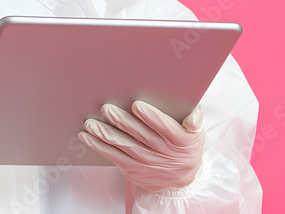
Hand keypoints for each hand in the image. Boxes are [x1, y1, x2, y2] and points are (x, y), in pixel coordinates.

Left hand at [77, 101, 203, 193]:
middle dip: (123, 122)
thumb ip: (194, 122)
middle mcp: (164, 154)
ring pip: (125, 147)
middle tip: (107, 109)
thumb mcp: (196, 135)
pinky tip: (88, 137)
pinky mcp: (134, 170)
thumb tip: (195, 113)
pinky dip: (100, 147)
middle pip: (142, 137)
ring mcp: (147, 163)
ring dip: (106, 135)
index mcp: (181, 141)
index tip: (137, 105)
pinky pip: (115, 157)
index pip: (166, 128)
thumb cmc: (185, 147)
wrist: (181, 180)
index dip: (151, 117)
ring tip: (92, 123)